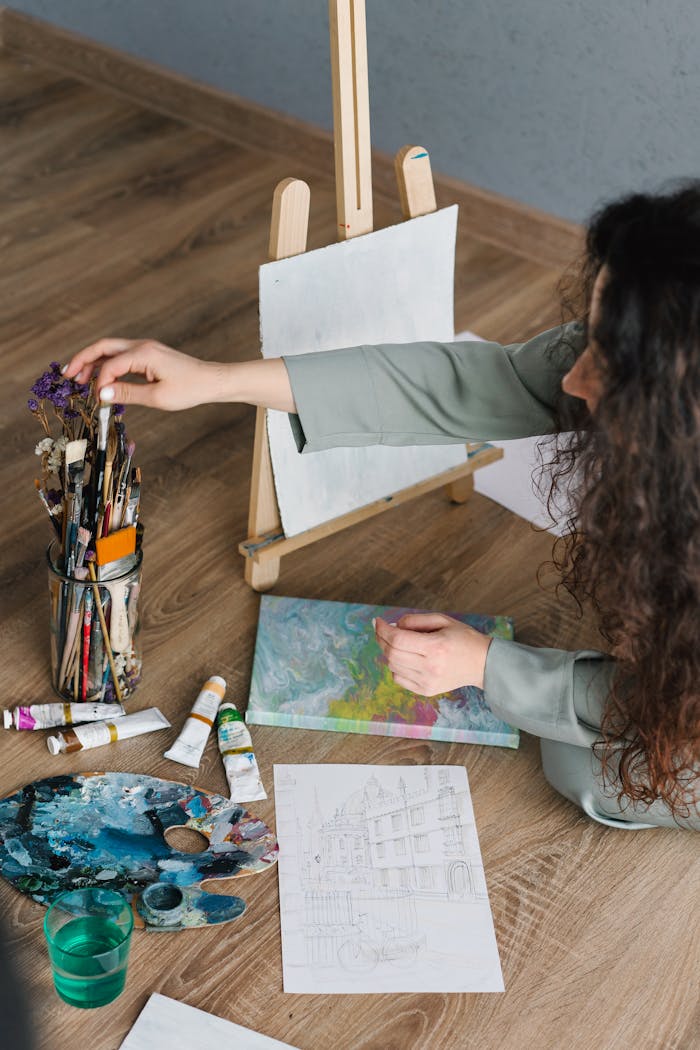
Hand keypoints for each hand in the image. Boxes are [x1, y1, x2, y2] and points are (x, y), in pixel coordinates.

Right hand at [62, 338, 221, 409]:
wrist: (212, 381)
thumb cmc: (190, 389)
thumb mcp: (157, 397)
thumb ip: (127, 394)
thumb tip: (101, 394)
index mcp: (144, 353)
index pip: (110, 364)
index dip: (98, 382)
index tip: (96, 399)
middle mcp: (142, 346)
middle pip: (103, 347)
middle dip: (82, 359)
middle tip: (66, 375)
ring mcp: (145, 349)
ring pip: (110, 350)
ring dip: (93, 362)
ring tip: (77, 378)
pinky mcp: (148, 356)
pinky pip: (121, 357)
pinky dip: (107, 366)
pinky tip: (99, 379)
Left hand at [374, 613, 491, 695]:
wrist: (482, 663)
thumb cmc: (463, 638)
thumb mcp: (442, 620)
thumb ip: (415, 620)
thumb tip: (392, 626)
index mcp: (435, 647)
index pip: (398, 639)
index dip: (383, 629)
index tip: (378, 621)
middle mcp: (430, 667)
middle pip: (392, 654)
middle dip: (381, 640)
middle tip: (382, 630)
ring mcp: (427, 682)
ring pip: (393, 667)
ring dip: (389, 653)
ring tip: (399, 643)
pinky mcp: (426, 691)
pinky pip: (399, 679)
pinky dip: (396, 667)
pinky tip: (406, 658)